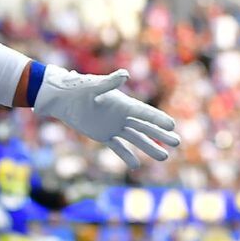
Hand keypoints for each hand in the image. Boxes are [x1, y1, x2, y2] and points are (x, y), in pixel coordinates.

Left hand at [35, 67, 181, 167]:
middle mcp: (122, 116)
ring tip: (164, 157)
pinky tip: (137, 165)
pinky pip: (118, 147)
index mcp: (123, 103)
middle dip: (161, 135)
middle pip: (146, 127)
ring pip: (136, 139)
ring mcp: (114, 126)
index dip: (158, 119)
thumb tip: (125, 75)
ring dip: (150, 147)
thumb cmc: (77, 88)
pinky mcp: (103, 135)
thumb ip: (110, 82)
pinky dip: (127, 156)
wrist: (62, 98)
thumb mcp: (94, 86)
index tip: (172, 126)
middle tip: (177, 143)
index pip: (145, 113)